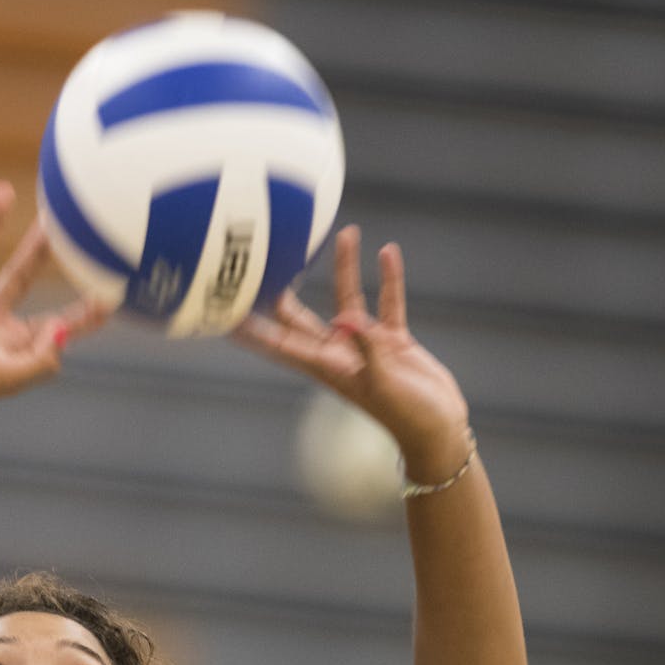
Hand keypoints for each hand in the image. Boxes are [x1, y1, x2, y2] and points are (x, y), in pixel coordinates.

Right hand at [0, 181, 108, 411]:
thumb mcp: (7, 376)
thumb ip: (40, 357)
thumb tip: (63, 328)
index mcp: (16, 340)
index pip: (61, 321)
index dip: (87, 310)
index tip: (114, 290)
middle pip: (23, 274)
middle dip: (41, 248)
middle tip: (61, 218)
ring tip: (5, 190)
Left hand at [232, 226, 469, 471]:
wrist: (439, 431)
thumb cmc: (409, 417)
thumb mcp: (386, 383)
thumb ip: (367, 349)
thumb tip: (345, 318)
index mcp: (328, 367)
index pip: (281, 344)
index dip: (254, 331)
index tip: (226, 315)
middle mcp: (339, 353)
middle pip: (301, 316)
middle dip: (282, 293)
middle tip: (262, 262)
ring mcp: (365, 345)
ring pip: (348, 298)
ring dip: (346, 268)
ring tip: (346, 234)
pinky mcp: (393, 342)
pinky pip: (388, 304)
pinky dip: (389, 280)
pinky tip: (388, 252)